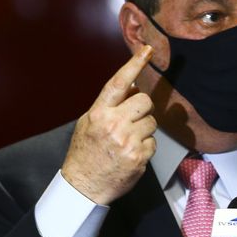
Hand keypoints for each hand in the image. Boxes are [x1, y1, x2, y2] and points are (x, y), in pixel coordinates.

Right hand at [61, 47, 157, 204]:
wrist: (84, 186)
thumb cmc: (85, 153)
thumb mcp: (88, 123)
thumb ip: (109, 105)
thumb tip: (133, 87)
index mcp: (99, 113)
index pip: (118, 83)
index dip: (134, 64)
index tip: (147, 51)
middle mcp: (114, 125)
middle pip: (144, 101)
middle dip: (142, 108)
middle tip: (131, 120)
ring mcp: (128, 141)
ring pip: (151, 122)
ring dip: (144, 129)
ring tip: (127, 141)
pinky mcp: (139, 157)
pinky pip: (153, 142)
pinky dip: (145, 147)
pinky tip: (131, 154)